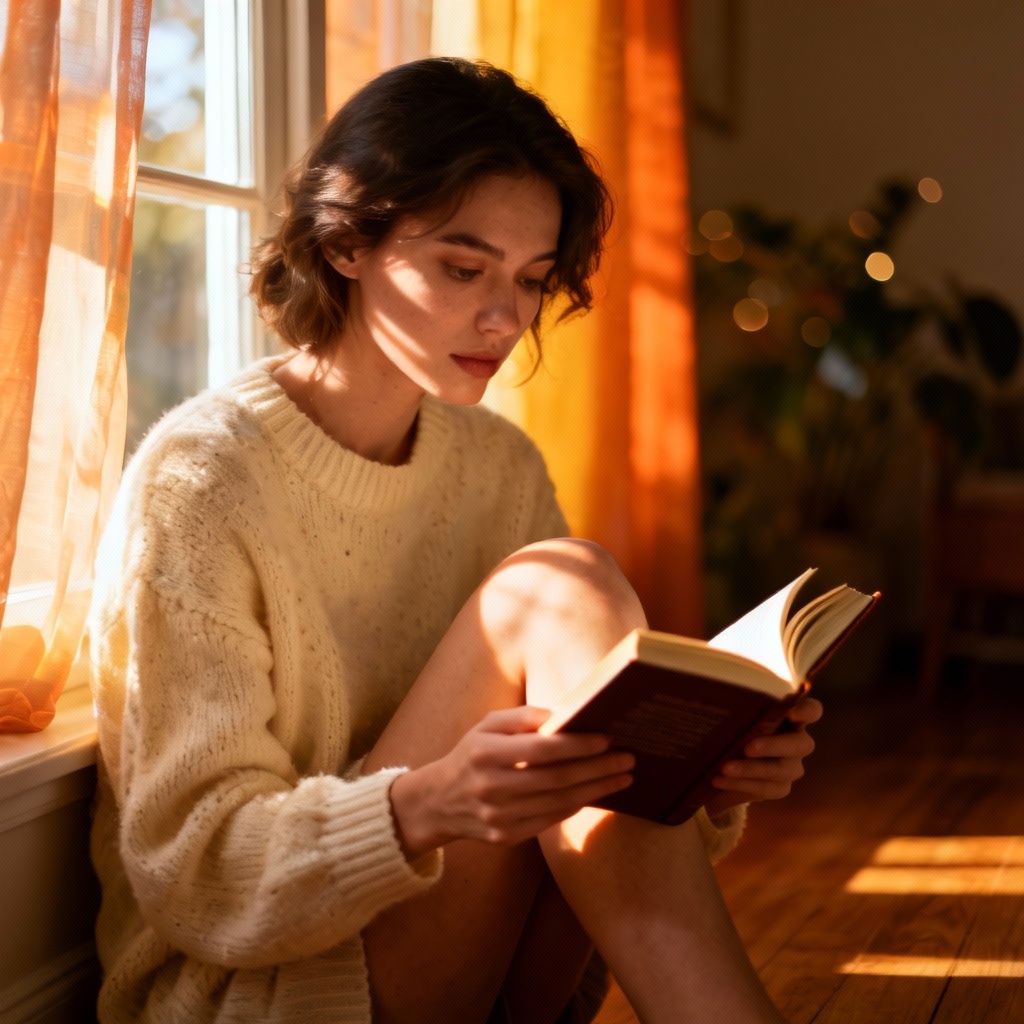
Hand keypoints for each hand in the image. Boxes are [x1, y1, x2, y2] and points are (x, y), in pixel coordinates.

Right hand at [389, 706, 634, 857]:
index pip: (542, 749)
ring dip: (596, 790)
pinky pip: (550, 820)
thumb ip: (523, 717)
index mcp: (486, 753)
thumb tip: (564, 714)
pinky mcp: (506, 836)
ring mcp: (500, 816)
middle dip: (597, 769)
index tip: (606, 739)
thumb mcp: (487, 726)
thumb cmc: (471, 754)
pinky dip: (576, 806)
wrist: (438, 802)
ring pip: (559, 803)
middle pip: (556, 779)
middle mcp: (492, 786)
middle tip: (627, 759)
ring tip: (621, 777)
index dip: (577, 745)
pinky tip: (595, 793)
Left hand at [703, 695, 822, 818]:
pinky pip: (765, 788)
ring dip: (751, 769)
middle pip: (800, 744)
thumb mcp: (733, 717)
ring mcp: (791, 767)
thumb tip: (712, 692)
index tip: (791, 711)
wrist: (723, 764)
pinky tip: (719, 781)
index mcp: (791, 717)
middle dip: (774, 745)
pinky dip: (740, 784)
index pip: (812, 711)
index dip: (807, 711)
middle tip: (748, 747)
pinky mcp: (779, 788)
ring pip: (781, 770)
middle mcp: (797, 742)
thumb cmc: (731, 728)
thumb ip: (734, 708)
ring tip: (724, 768)